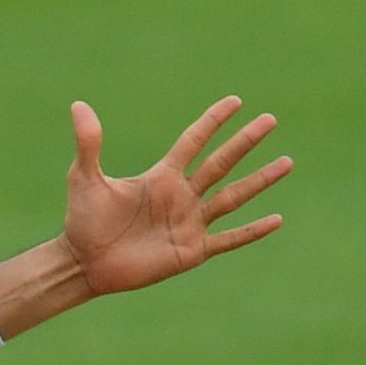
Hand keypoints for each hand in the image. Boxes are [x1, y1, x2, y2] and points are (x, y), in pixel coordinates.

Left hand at [63, 96, 289, 297]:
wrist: (85, 263)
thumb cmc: (83, 220)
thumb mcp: (85, 178)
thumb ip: (88, 143)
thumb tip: (78, 104)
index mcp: (162, 175)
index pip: (194, 141)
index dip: (213, 121)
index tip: (235, 101)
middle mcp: (181, 195)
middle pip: (221, 162)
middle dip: (245, 141)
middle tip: (270, 120)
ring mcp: (190, 222)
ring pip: (233, 196)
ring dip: (260, 180)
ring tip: (287, 162)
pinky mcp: (192, 250)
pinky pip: (229, 238)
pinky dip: (252, 230)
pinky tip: (277, 220)